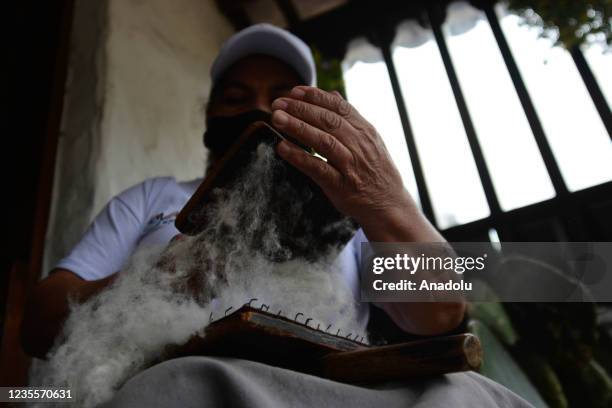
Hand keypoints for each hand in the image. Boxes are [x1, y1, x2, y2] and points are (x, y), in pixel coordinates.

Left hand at [270, 86, 418, 234]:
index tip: (295, 90)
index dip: (316, 97)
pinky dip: (299, 157)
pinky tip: (282, 148)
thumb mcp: (371, 140)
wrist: (389, 204)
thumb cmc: (376, 171)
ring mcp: (351, 165)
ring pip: (323, 141)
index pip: (339, 107)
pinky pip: (318, 168)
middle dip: (301, 108)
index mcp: (365, 131)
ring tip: (277, 118)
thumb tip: (333, 93)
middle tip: (277, 102)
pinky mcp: (341, 185)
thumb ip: (351, 118)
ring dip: (298, 127)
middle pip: (328, 120)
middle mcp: (359, 145)